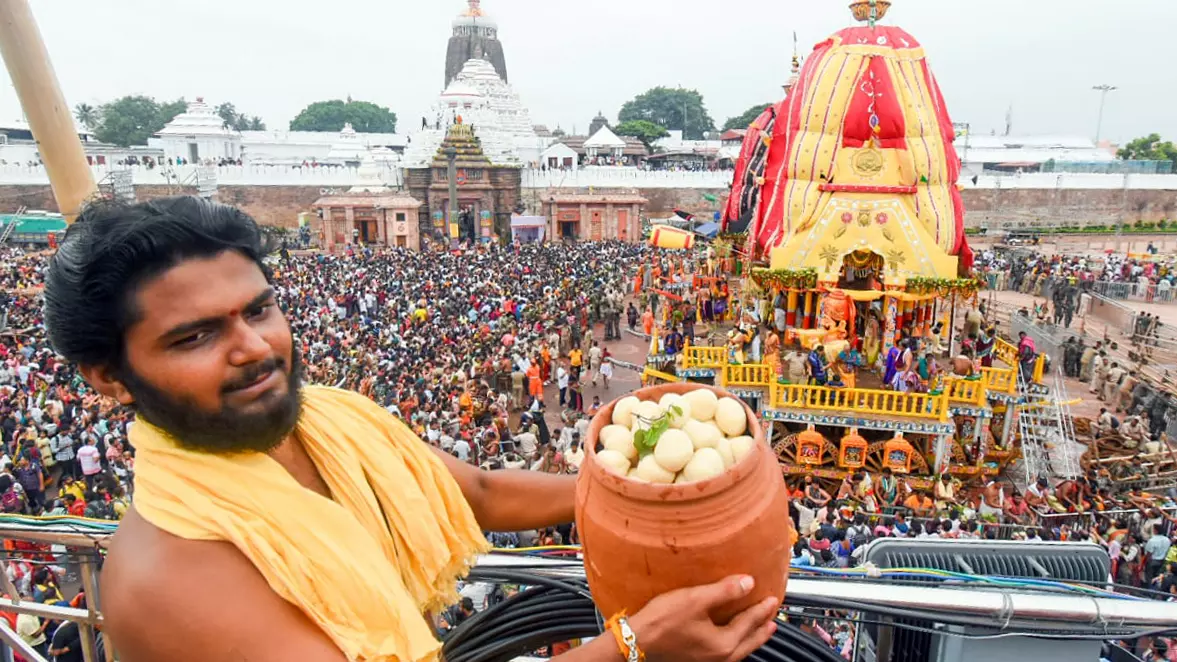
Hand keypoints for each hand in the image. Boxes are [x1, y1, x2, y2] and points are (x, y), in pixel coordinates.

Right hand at [628, 576, 778, 661]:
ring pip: (740, 651)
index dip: (762, 608)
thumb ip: (724, 591)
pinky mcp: (697, 661)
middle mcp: (720, 658)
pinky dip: (737, 644)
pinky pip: (727, 653)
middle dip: (762, 628)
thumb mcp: (696, 600)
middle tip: (773, 618)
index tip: (772, 598)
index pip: (750, 622)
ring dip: (752, 638)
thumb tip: (748, 583)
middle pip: (749, 641)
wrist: (637, 641)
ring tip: (759, 630)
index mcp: (724, 644)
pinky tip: (729, 639)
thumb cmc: (662, 623)